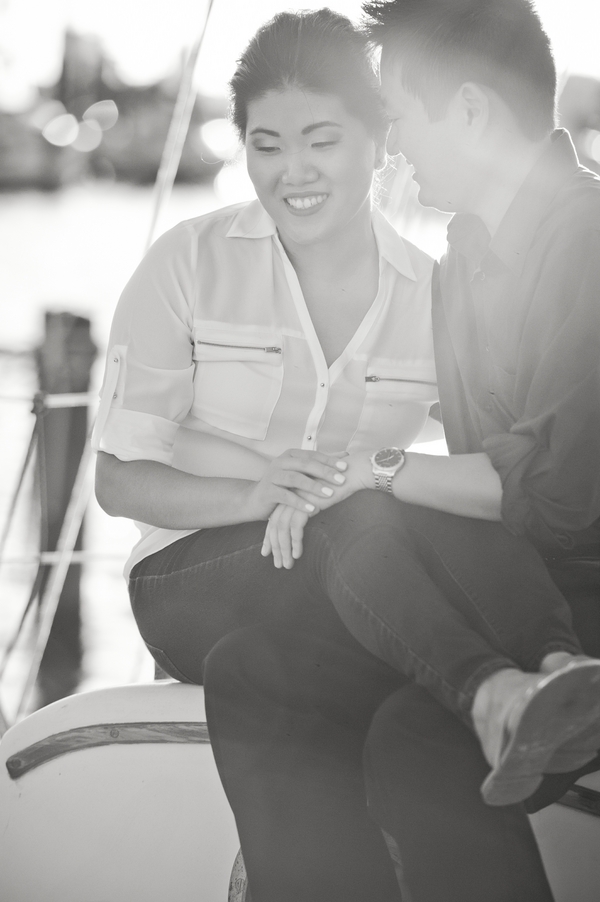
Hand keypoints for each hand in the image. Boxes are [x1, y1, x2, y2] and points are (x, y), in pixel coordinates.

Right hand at [243, 448, 347, 522]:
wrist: (256, 500)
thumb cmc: (283, 486)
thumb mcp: (302, 472)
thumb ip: (321, 464)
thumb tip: (345, 454)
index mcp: (290, 455)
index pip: (313, 455)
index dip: (329, 460)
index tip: (346, 467)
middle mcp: (280, 462)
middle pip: (305, 464)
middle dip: (325, 472)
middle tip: (341, 480)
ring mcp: (272, 476)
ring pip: (295, 479)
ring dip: (314, 486)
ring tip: (330, 494)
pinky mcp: (268, 491)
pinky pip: (285, 496)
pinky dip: (300, 502)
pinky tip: (312, 508)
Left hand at [260, 452, 373, 568]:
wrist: (352, 472)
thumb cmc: (341, 485)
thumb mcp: (321, 498)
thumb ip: (311, 507)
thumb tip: (309, 521)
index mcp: (291, 493)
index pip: (275, 518)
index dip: (271, 536)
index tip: (268, 551)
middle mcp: (290, 495)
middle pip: (274, 524)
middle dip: (274, 546)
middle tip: (276, 563)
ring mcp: (296, 498)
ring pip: (282, 528)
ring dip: (283, 549)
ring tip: (286, 565)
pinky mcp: (306, 502)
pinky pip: (295, 527)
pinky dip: (295, 543)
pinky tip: (298, 555)